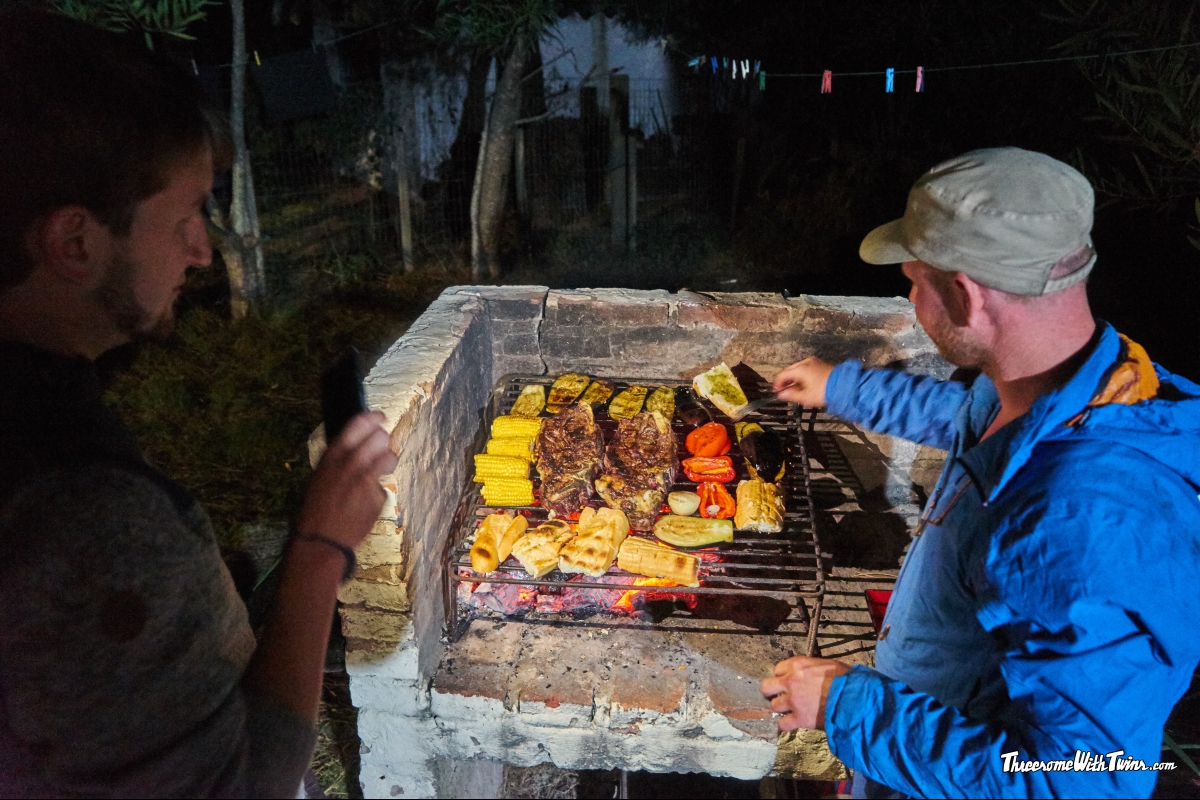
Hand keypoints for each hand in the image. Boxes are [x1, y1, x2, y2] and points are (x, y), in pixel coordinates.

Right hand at [296, 411, 398, 549]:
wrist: (321, 541)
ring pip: (390, 457)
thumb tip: (353, 449)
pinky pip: (383, 487)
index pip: (358, 424)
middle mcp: (352, 464)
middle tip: (380, 446)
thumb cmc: (313, 510)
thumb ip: (338, 462)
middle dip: (382, 440)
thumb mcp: (319, 478)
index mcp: (332, 457)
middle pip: (380, 437)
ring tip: (378, 470)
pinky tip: (365, 503)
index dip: (373, 418)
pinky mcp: (378, 497)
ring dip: (387, 461)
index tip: (380, 417)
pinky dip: (377, 492)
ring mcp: (367, 480)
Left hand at [760, 656, 850, 730]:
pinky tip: (793, 723)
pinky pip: (782, 724)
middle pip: (766, 687)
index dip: (782, 676)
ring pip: (774, 706)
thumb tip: (811, 674)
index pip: (777, 669)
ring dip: (781, 709)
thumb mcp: (828, 665)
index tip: (787, 682)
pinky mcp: (799, 718)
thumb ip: (812, 668)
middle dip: (771, 692)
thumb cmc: (846, 680)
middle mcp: (791, 681)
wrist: (854, 698)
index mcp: (797, 665)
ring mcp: (793, 701)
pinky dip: (786, 725)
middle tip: (778, 696)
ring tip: (790, 711)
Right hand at [773, 357, 834, 407]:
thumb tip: (781, 394)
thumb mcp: (806, 397)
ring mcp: (815, 362)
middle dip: (786, 380)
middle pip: (790, 370)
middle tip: (783, 390)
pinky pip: (807, 369)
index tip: (776, 391)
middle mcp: (806, 362)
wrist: (846, 386)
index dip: (778, 383)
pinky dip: (802, 376)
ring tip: (794, 389)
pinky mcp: (822, 365)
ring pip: (799, 369)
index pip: (783, 374)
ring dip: (794, 378)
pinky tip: (804, 384)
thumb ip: (791, 395)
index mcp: (800, 369)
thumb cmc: (824, 392)